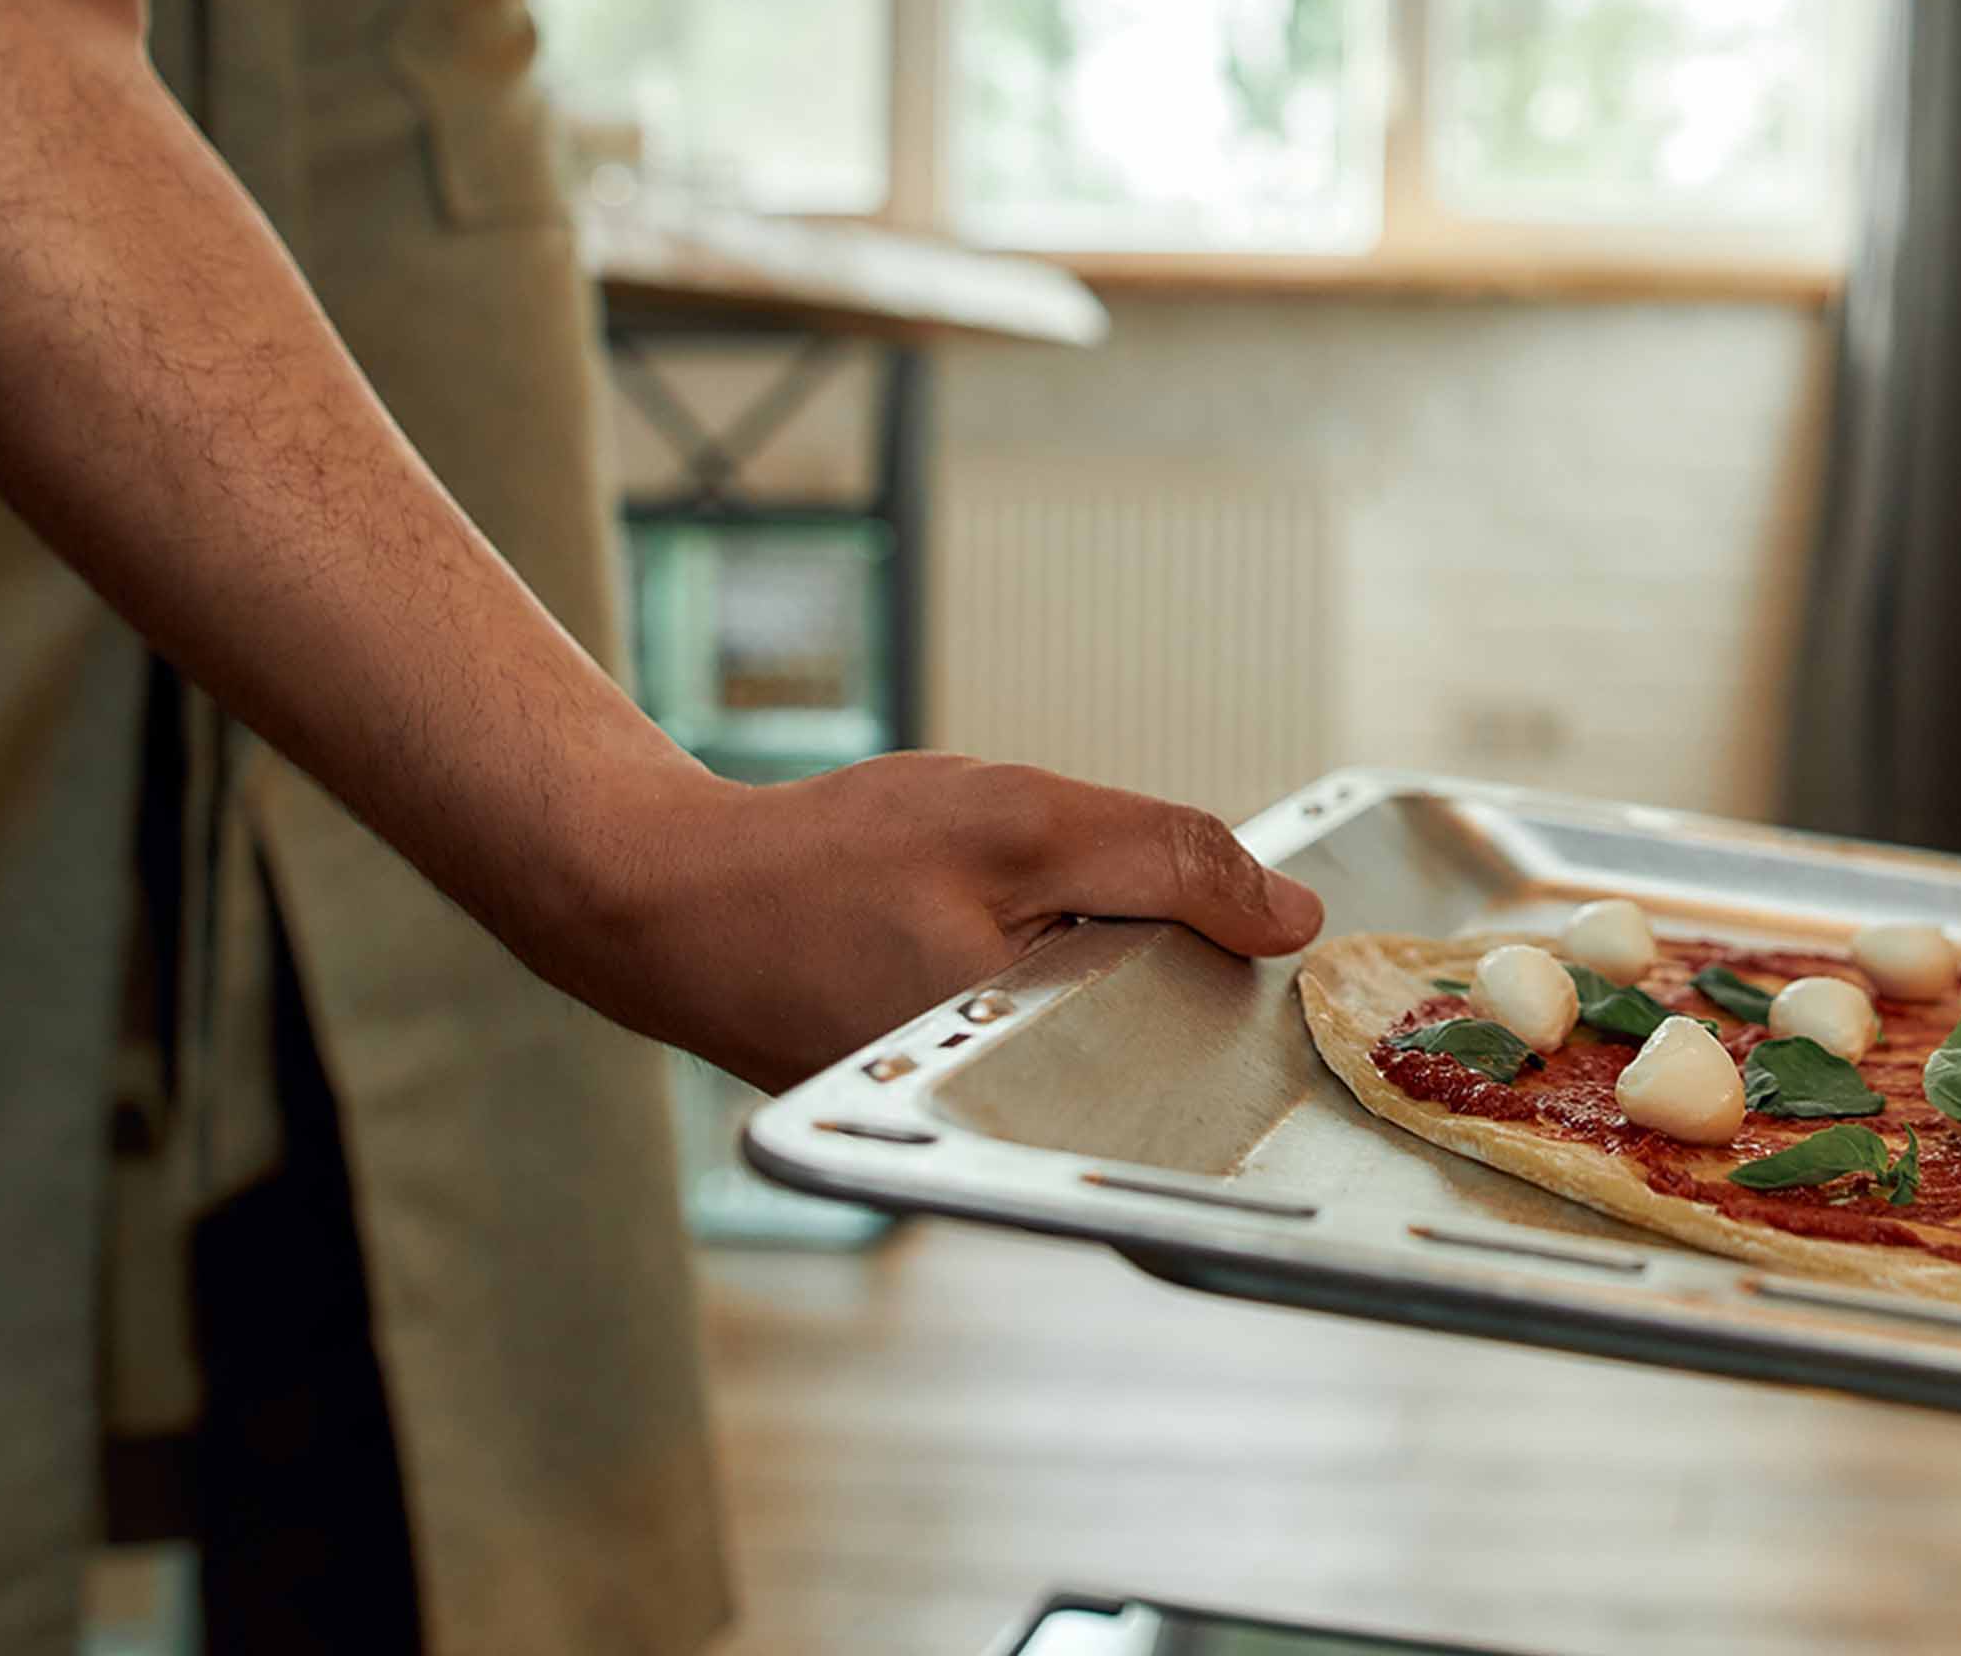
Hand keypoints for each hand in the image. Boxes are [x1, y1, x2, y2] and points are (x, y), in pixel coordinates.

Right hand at [572, 753, 1325, 1092]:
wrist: (667, 901)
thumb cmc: (829, 859)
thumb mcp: (1023, 825)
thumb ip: (1167, 863)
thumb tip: (1294, 920)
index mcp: (1040, 1084)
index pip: (1205, 1052)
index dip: (1243, 977)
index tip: (1259, 930)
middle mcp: (1013, 1134)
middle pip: (1165, 1054)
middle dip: (1175, 970)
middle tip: (1111, 898)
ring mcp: (979, 1126)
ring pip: (1110, 1043)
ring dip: (1117, 970)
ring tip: (1039, 911)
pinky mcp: (953, 1106)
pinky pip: (1055, 1043)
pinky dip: (1062, 982)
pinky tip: (1017, 933)